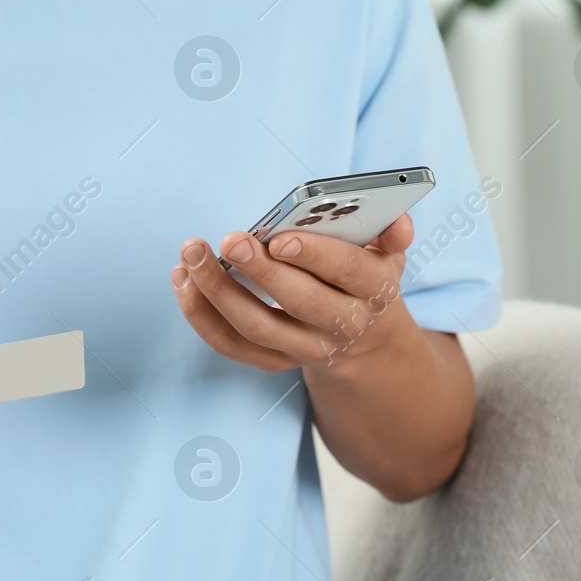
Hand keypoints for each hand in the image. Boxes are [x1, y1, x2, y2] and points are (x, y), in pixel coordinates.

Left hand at [171, 214, 415, 371]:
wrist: (368, 346)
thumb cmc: (367, 283)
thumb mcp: (389, 259)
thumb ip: (390, 237)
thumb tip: (396, 221)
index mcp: (375, 292)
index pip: (349, 273)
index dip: (315, 256)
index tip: (280, 237)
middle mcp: (343, 325)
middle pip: (301, 303)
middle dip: (262, 272)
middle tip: (230, 241)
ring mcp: (307, 347)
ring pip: (259, 327)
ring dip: (218, 293)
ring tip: (192, 256)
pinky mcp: (276, 360)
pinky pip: (233, 346)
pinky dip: (203, 317)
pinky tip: (184, 282)